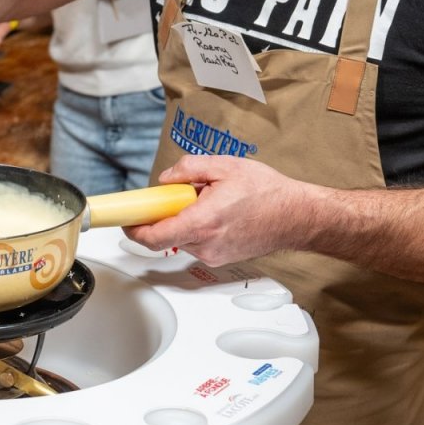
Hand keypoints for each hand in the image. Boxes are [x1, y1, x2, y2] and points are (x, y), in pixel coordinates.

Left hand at [125, 155, 323, 265]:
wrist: (297, 216)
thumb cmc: (268, 192)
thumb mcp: (223, 166)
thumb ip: (188, 169)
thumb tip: (165, 179)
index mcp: (202, 222)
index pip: (154, 237)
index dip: (134, 230)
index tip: (126, 220)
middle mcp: (206, 244)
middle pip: (166, 236)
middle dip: (166, 215)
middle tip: (179, 195)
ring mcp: (214, 255)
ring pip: (183, 238)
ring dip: (185, 220)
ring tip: (209, 200)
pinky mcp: (222, 258)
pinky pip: (199, 243)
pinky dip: (199, 227)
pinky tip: (219, 212)